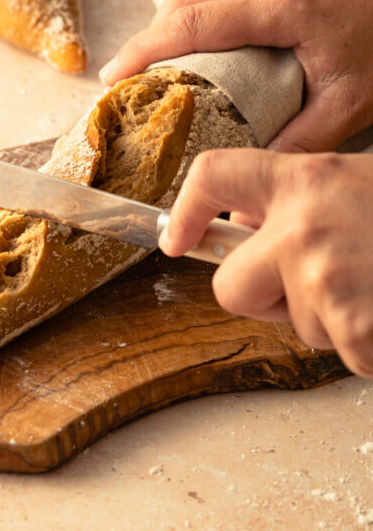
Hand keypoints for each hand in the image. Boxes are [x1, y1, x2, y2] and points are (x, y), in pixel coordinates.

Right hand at [100, 0, 372, 152]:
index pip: (191, 20)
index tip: (115, 75)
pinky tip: (211, 22)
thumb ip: (291, 145)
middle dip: (152, 29)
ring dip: (177, 7)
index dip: (143, 48)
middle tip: (135, 71)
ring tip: (166, 51)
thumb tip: (244, 188)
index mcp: (287, 5)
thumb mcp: (349, 108)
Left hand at [158, 148, 372, 377]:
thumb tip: (252, 223)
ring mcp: (322, 279)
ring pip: (297, 326)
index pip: (214, 176)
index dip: (186, 211)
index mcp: (305, 180)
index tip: (175, 239)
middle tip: (319, 288)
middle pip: (229, 287)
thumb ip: (305, 196)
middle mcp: (301, 228)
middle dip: (265, 299)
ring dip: (334, 322)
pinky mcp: (350, 327)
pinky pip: (344, 354)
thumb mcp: (362, 179)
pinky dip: (368, 347)